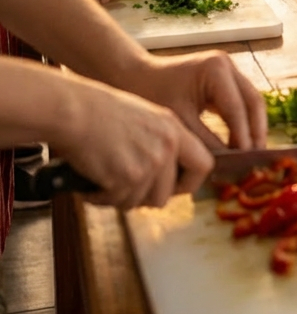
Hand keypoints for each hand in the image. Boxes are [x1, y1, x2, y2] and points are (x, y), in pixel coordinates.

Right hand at [52, 74, 213, 208]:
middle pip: (166, 195)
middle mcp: (166, 146)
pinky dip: (102, 196)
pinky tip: (92, 179)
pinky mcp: (128, 177)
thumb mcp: (144, 118)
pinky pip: (118, 201)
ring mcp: (149, 163)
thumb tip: (166, 176)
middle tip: (125, 189)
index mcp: (173, 129)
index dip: (189, 182)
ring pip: (140, 202)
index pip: (204, 164)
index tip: (174, 187)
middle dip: (144, 198)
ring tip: (104, 178)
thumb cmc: (100, 112)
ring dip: (120, 197)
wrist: (75, 111)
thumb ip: (160, 143)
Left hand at [128, 51, 266, 154]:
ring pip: (252, 102)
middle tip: (256, 159)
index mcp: (216, 69)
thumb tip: (231, 162)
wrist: (134, 75)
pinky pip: (242, 102)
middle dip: (256, 132)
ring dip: (253, 128)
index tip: (245, 162)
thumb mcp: (179, 122)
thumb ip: (206, 142)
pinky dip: (243, 122)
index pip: (238, 109)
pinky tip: (240, 144)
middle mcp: (226, 64)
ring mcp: (227, 69)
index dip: (244, 137)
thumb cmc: (151, 95)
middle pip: (254, 102)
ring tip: (250, 155)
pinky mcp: (224, 79)